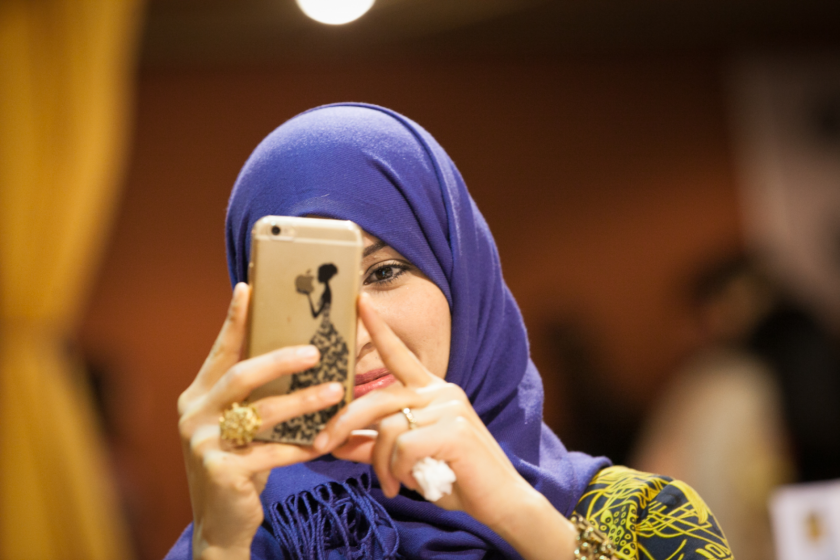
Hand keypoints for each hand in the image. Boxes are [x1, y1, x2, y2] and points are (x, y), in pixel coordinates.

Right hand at [176, 283, 343, 559]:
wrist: (222, 521)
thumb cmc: (239, 463)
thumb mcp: (238, 424)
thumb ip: (251, 394)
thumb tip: (294, 352)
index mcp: (198, 395)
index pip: (220, 351)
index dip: (234, 320)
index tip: (249, 289)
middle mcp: (194, 414)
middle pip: (240, 375)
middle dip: (280, 359)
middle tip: (315, 351)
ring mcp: (203, 443)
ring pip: (262, 413)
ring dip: (303, 401)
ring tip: (336, 391)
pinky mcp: (220, 471)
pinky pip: (271, 451)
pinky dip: (302, 446)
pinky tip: (326, 440)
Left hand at [313, 294, 541, 530]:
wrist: (501, 503)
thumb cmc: (456, 479)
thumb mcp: (408, 460)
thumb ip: (375, 446)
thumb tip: (338, 442)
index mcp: (433, 392)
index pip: (400, 354)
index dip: (378, 328)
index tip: (359, 301)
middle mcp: (442, 392)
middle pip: (377, 398)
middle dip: (343, 422)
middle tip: (321, 446)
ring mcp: (449, 407)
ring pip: (387, 427)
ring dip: (380, 463)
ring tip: (390, 484)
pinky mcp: (454, 429)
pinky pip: (402, 446)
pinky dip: (397, 471)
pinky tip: (410, 484)